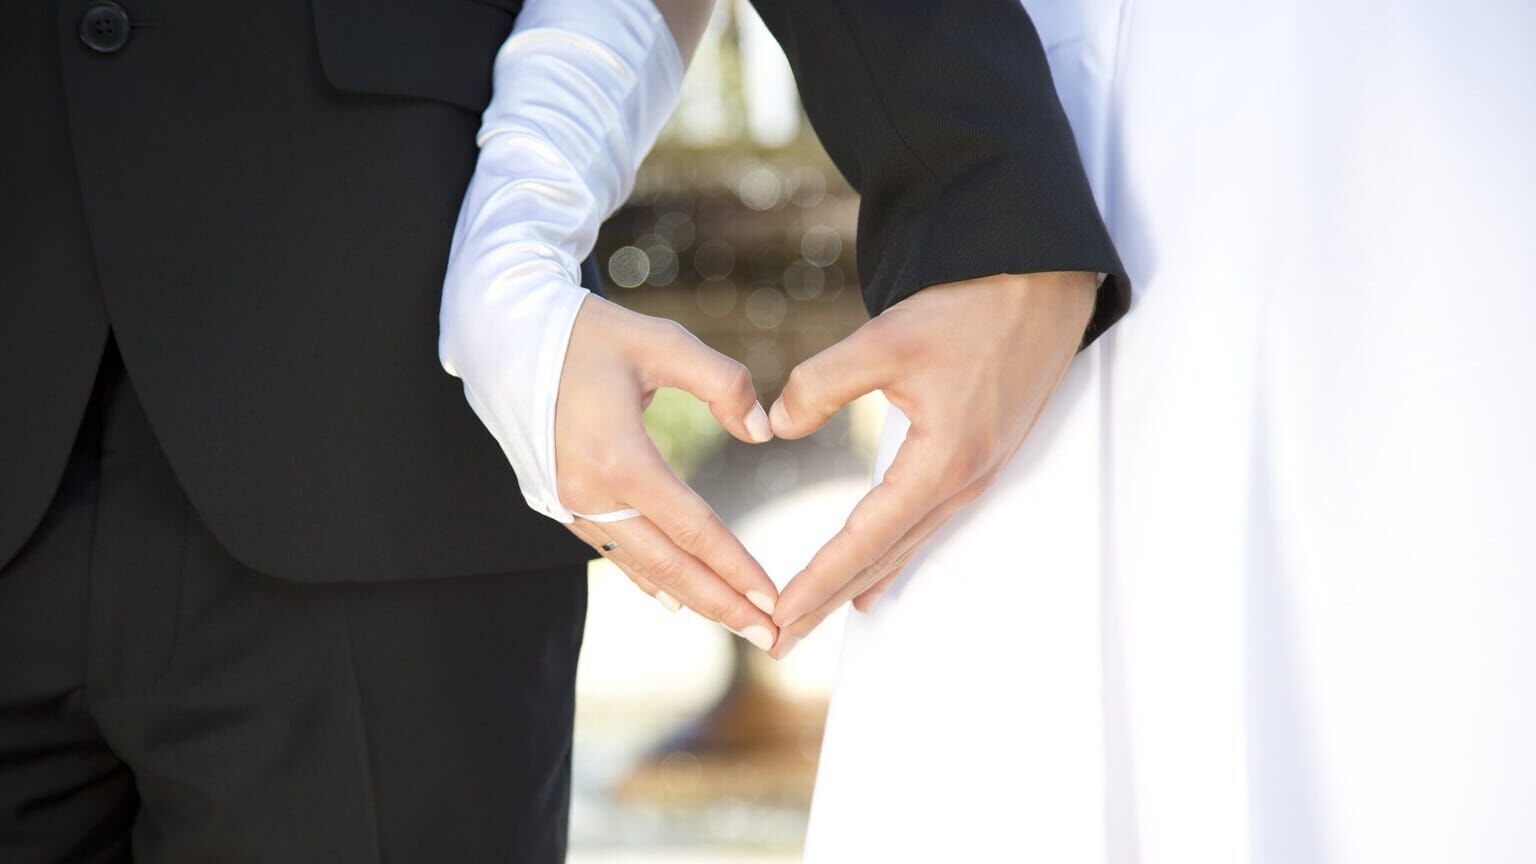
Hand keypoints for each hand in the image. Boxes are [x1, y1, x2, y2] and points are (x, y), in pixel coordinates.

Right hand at [556, 295, 779, 651]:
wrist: (504, 335)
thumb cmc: (589, 333)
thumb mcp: (662, 341)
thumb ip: (722, 382)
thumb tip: (762, 432)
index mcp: (618, 456)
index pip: (691, 527)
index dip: (735, 566)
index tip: (773, 598)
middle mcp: (589, 490)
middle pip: (666, 564)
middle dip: (720, 604)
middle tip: (768, 636)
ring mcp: (568, 501)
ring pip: (638, 564)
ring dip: (690, 597)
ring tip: (735, 623)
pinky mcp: (558, 499)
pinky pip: (609, 550)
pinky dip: (646, 577)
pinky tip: (675, 599)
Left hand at [766, 272, 1096, 657]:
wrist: (1038, 287)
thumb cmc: (966, 309)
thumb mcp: (885, 340)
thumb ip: (822, 384)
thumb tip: (777, 425)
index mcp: (941, 462)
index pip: (866, 538)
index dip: (819, 578)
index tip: (780, 613)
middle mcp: (962, 483)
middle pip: (884, 559)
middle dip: (828, 601)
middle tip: (779, 642)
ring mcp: (975, 477)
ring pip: (904, 547)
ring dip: (855, 585)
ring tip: (812, 619)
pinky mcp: (977, 463)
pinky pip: (925, 527)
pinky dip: (891, 559)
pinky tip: (871, 583)